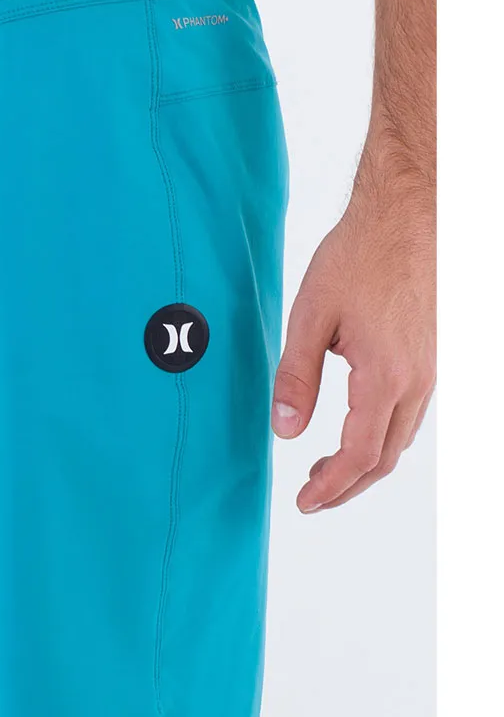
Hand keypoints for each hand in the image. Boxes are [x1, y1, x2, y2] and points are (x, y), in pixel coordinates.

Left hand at [271, 142, 435, 511]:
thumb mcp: (311, 317)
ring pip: (402, 437)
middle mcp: (418, 380)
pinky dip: (381, 435)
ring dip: (365, 462)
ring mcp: (431, 368)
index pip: (360, 455)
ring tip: (325, 471)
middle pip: (386, 457)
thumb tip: (284, 430)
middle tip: (311, 497)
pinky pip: (409, 413)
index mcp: (386, 375)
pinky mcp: (432, 355)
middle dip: (348, 485)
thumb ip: (296, 377)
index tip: (305, 504)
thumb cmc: (359, 256)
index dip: (331, 487)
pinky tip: (354, 429)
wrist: (409, 213)